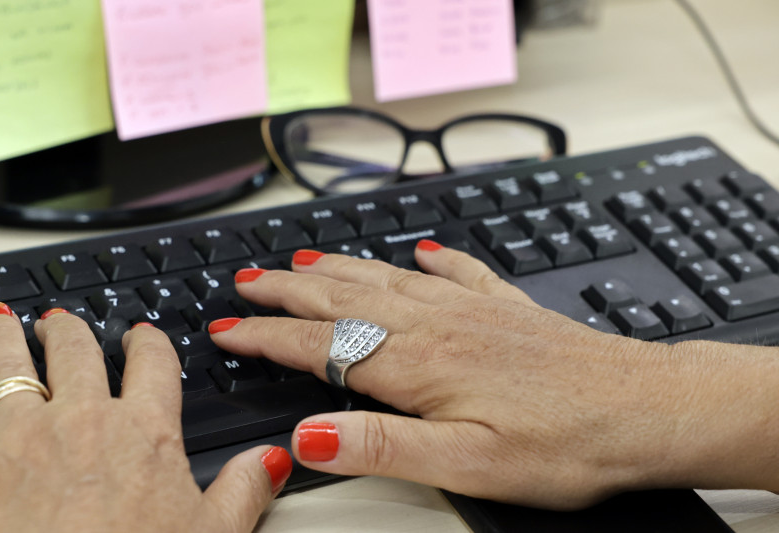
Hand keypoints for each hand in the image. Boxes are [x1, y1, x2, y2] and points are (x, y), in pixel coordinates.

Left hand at [0, 306, 290, 531]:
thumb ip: (244, 489)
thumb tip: (274, 458)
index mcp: (143, 431)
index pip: (151, 362)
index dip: (147, 340)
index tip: (140, 335)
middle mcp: (83, 422)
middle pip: (76, 351)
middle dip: (70, 330)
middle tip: (63, 322)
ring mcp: (24, 440)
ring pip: (10, 370)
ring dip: (5, 342)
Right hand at [210, 242, 778, 509]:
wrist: (644, 409)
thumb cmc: (565, 442)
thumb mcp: (467, 463)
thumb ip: (382, 446)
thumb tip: (309, 435)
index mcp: (420, 363)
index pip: (321, 344)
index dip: (267, 337)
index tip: (228, 330)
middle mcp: (439, 323)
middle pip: (344, 297)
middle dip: (288, 288)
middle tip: (246, 279)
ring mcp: (473, 309)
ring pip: (386, 278)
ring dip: (339, 267)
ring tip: (304, 258)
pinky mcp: (504, 308)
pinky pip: (455, 271)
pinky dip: (429, 258)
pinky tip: (419, 251)